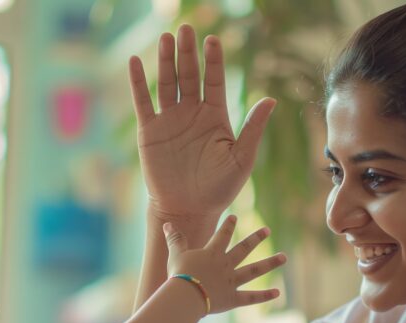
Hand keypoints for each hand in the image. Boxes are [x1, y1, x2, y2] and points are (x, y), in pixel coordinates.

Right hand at [128, 25, 276, 218]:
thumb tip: (271, 100)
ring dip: (165, 61)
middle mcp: (191, 113)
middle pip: (189, 75)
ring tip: (166, 38)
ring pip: (167, 83)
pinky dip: (137, 83)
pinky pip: (143, 102)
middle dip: (187, 53)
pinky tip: (134, 63)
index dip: (213, 61)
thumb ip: (253, 129)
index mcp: (215, 116)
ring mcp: (169, 120)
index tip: (213, 40)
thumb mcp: (242, 159)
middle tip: (186, 29)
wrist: (189, 209)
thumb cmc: (219, 189)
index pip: (214, 81)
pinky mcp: (150, 132)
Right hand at [164, 215, 285, 314]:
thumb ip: (175, 239)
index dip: (228, 225)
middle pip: (244, 248)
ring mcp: (231, 281)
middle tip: (267, 230)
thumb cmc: (179, 275)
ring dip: (270, 263)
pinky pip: (251, 297)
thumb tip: (168, 224)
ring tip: (283, 257)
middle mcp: (225, 265)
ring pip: (254, 270)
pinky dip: (264, 296)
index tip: (235, 218)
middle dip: (256, 238)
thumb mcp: (175, 255)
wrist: (186, 296)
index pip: (222, 235)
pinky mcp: (233, 299)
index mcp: (212, 253)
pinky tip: (277, 293)